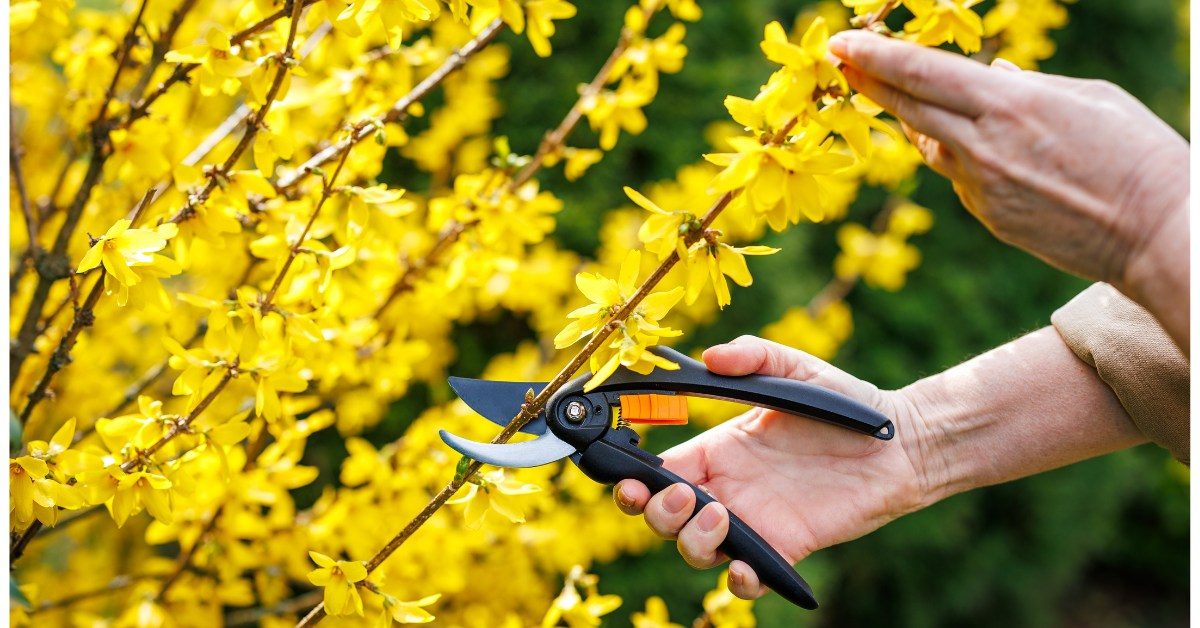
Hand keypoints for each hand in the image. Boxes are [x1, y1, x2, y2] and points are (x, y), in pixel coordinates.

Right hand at [612, 336, 932, 599]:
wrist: (898, 443)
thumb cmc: (844, 404)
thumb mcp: (796, 370)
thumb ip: (754, 356)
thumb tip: (711, 357)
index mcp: (717, 449)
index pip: (658, 471)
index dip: (633, 480)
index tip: (627, 477)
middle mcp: (726, 489)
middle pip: (663, 516)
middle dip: (656, 512)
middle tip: (682, 496)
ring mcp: (753, 523)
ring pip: (695, 549)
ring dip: (691, 540)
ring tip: (720, 517)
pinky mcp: (784, 549)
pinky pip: (746, 581)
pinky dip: (737, 584)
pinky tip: (745, 567)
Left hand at [827, 30, 1188, 299]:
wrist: (1155, 231)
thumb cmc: (1136, 153)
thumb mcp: (1089, 99)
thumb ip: (1029, 86)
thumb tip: (995, 74)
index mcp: (1009, 104)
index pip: (923, 73)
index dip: (875, 57)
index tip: (840, 43)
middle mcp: (984, 146)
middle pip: (907, 109)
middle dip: (868, 83)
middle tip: (840, 65)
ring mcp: (982, 188)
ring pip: (931, 147)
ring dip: (917, 122)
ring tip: (911, 101)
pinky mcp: (989, 218)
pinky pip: (961, 180)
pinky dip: (962, 160)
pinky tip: (987, 153)